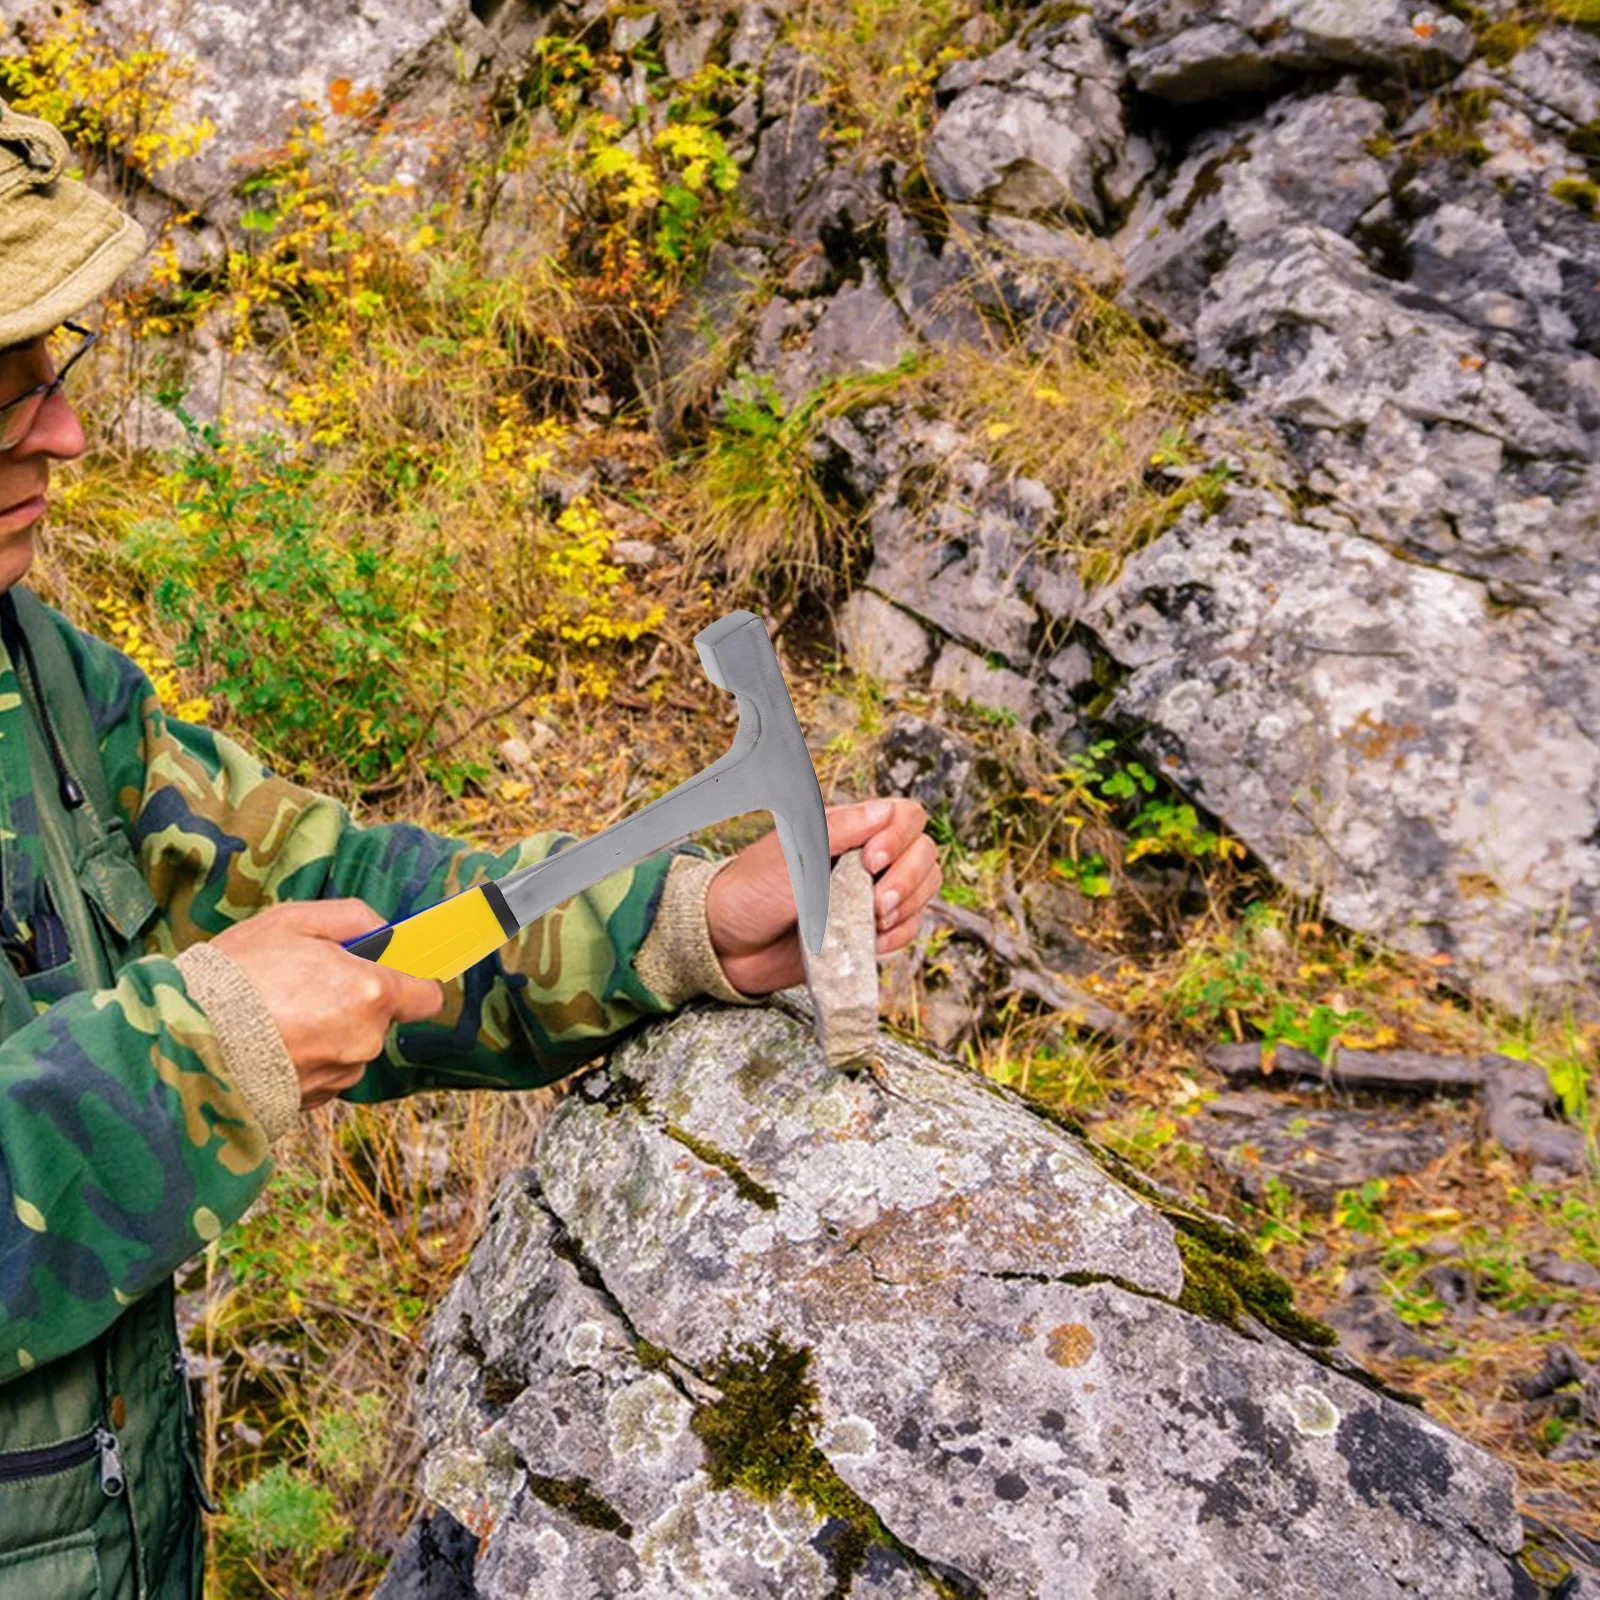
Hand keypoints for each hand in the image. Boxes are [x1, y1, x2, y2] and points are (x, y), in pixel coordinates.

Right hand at [210, 900, 444, 1107]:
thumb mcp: (293, 921)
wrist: (182, 1042)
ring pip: (350, 1046)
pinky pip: (324, 1071)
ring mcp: (339, 1075)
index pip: (426, 995)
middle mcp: (365, 1040)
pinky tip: (270, 1041)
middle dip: (355, 999)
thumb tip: (383, 930)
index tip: (388, 969)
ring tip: (277, 1012)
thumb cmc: (236, 976)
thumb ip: (352, 918)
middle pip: (381, 1017)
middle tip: (306, 981)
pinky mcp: (313, 1101)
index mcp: (372, 993)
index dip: (409, 979)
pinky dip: (306, 1056)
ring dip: (328, 1029)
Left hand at [704, 797, 939, 996]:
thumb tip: (887, 810)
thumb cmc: (752, 889)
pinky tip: (873, 941)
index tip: (869, 861)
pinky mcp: (869, 930)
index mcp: (849, 828)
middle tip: (875, 901)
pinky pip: (908, 927)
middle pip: (924, 853)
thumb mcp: (792, 853)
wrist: (729, 945)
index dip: (900, 836)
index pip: (905, 816)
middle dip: (908, 878)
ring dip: (907, 906)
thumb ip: (839, 830)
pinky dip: (899, 935)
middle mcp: (867, 858)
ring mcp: (871, 894)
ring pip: (924, 889)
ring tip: (871, 920)